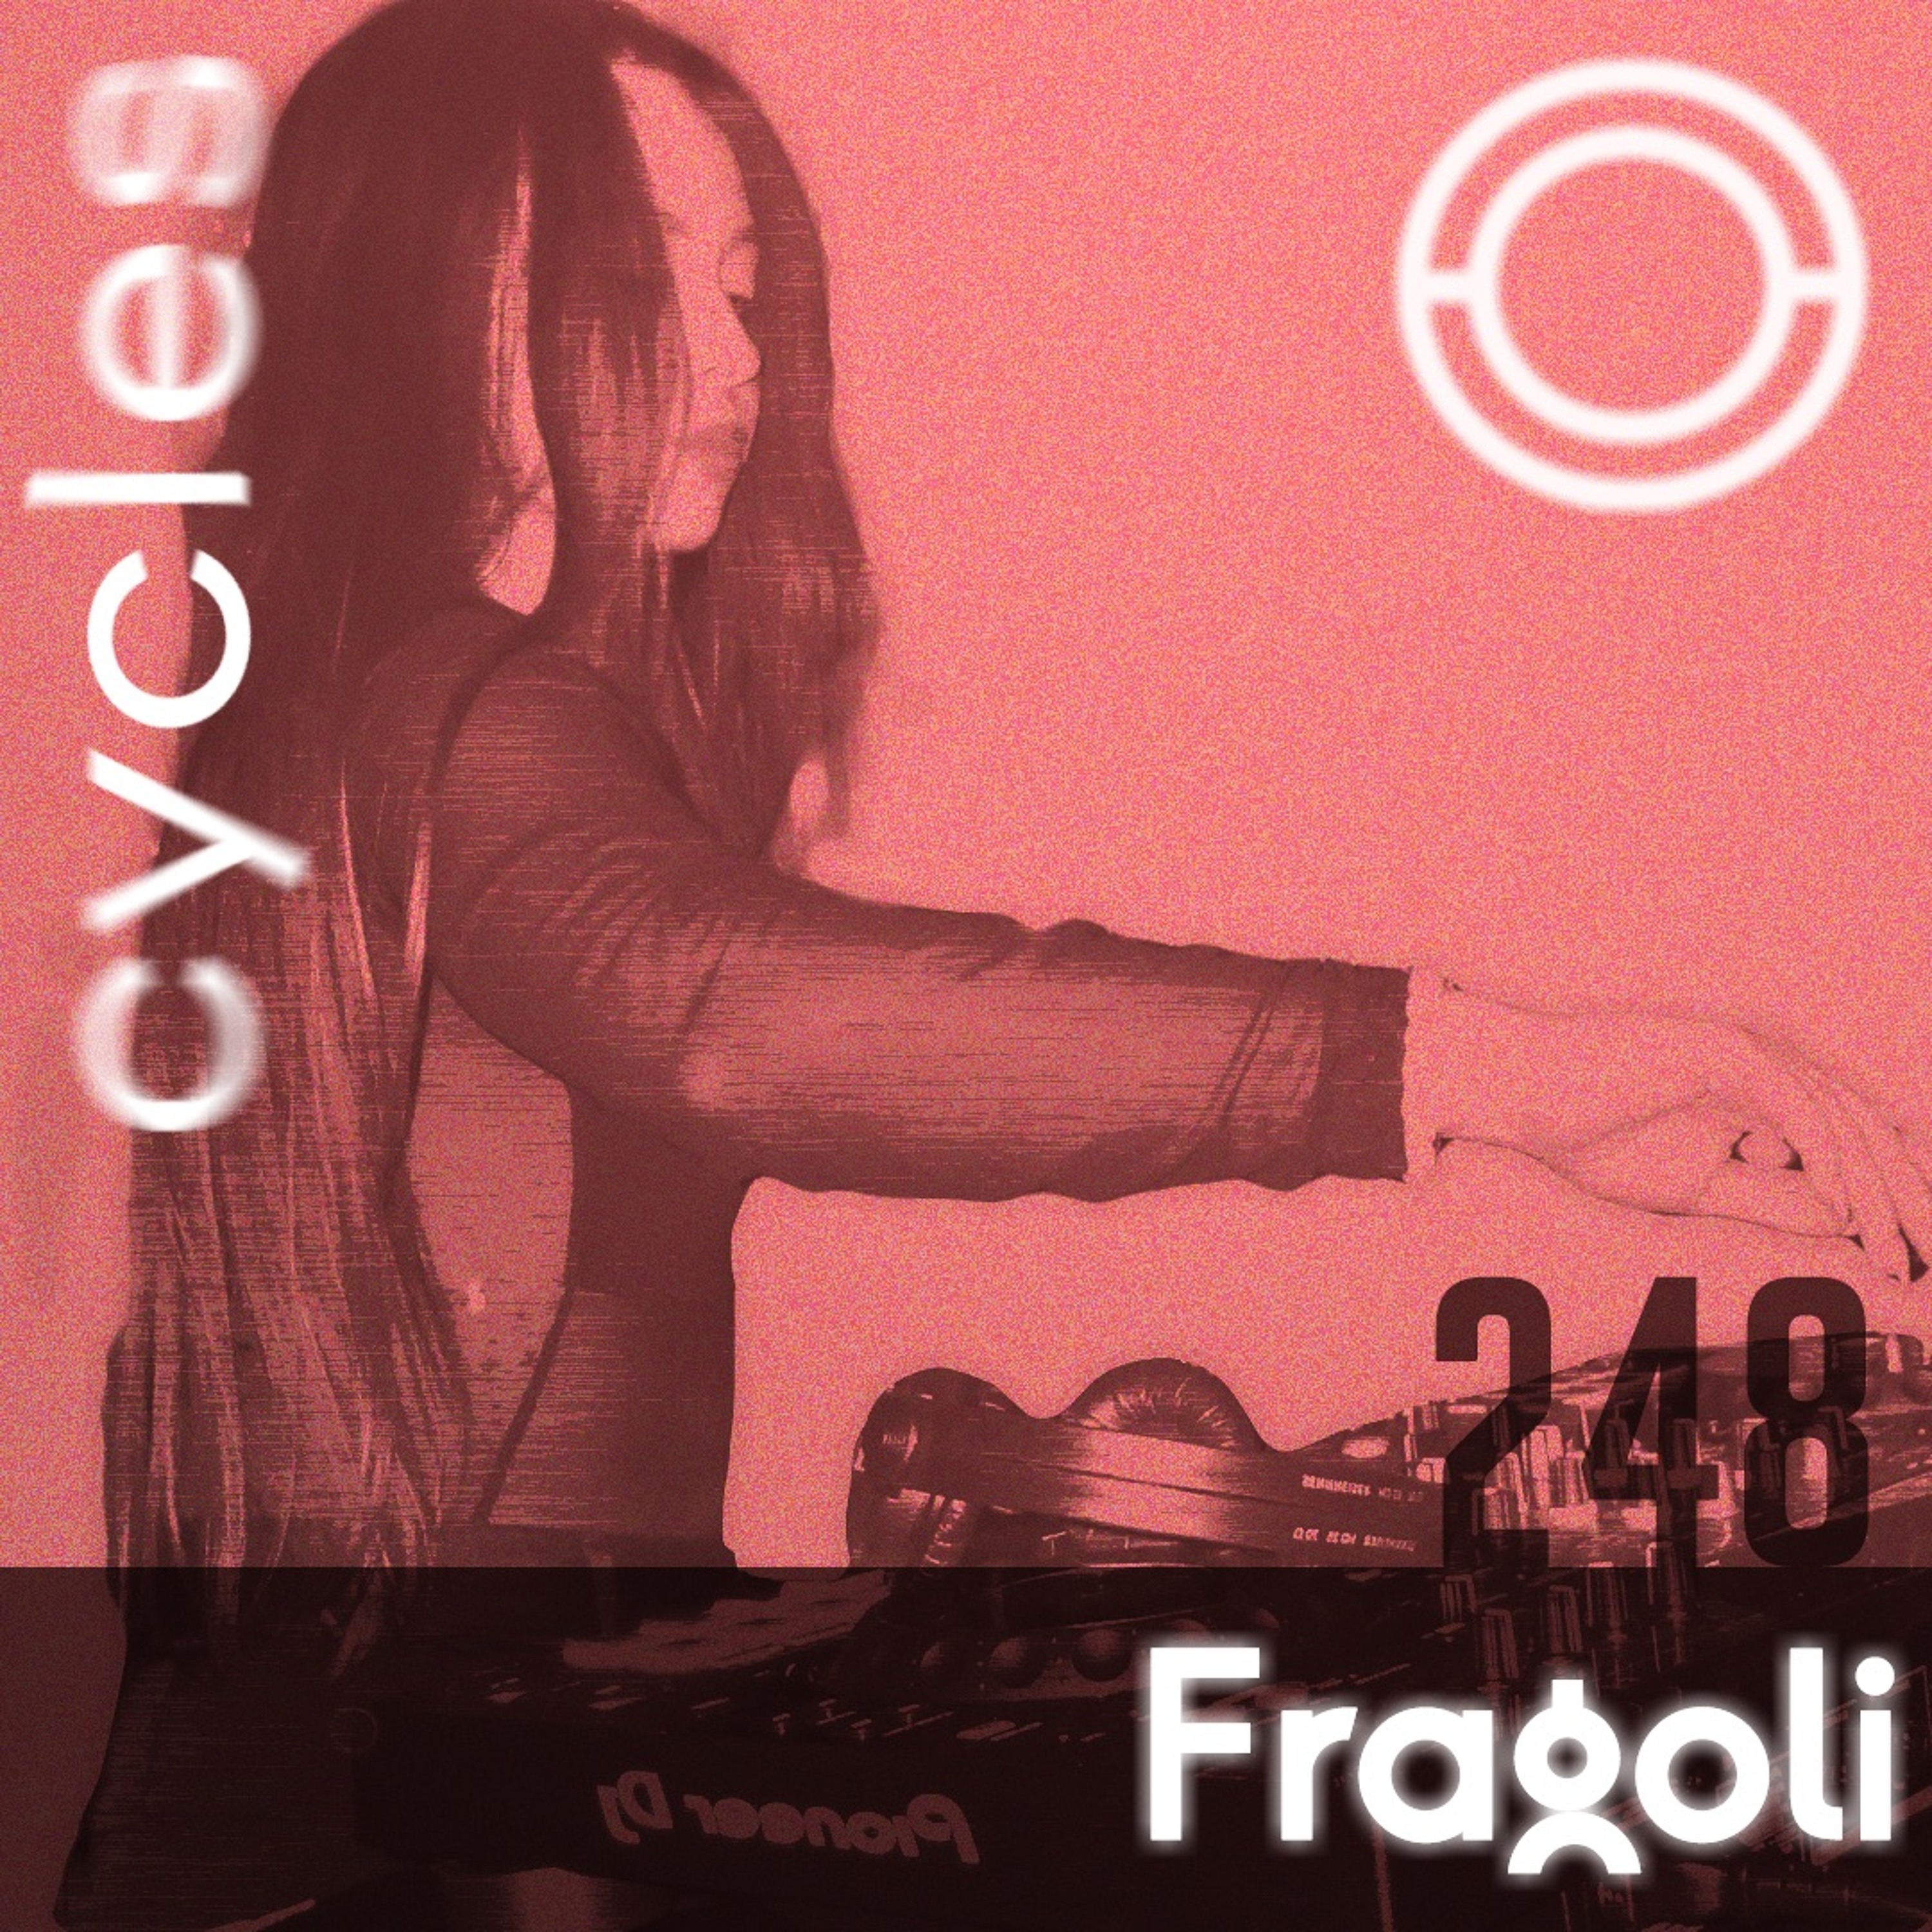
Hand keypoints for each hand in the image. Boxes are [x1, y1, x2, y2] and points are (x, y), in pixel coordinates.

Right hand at [1410, 981, 1931, 1286]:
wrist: (1518, 1095)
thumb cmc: (1586, 1139)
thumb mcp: (1691, 1187)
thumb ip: (1762, 1197)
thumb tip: (1840, 1222)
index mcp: (1755, 1095)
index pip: (1843, 1142)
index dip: (1882, 1197)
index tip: (1904, 1259)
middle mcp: (1761, 1068)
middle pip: (1858, 1128)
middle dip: (1903, 1194)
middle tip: (1929, 1253)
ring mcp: (1744, 1055)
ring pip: (1837, 1119)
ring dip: (1875, 1187)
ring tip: (1897, 1245)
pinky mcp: (1721, 1054)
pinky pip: (1793, 1108)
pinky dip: (1824, 1157)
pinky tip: (1842, 1206)